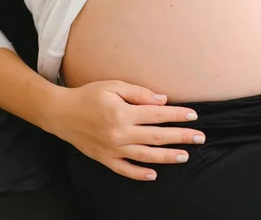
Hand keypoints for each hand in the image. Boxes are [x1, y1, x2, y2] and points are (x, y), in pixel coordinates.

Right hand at [48, 81, 205, 180]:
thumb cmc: (88, 95)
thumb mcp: (114, 86)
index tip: (194, 116)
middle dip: (181, 137)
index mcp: (123, 113)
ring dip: (166, 157)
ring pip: (145, 156)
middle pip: (157, 137)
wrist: (60, 113)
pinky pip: (124, 169)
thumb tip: (163, 100)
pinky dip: (139, 174)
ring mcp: (112, 149)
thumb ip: (139, 93)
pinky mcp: (104, 158)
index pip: (158, 115)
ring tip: (184, 156)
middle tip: (200, 138)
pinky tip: (154, 175)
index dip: (177, 115)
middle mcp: (119, 133)